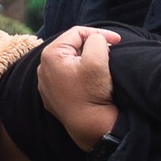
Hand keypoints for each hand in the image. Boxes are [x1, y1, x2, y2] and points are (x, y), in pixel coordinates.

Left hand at [36, 26, 118, 146]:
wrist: (90, 127)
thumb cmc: (93, 94)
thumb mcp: (98, 59)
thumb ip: (97, 39)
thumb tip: (96, 40)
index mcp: (51, 55)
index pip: (78, 33)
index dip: (100, 34)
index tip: (117, 41)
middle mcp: (43, 68)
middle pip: (72, 47)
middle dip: (92, 47)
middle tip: (111, 53)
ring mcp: (46, 85)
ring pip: (70, 62)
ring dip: (86, 61)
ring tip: (102, 67)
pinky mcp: (52, 97)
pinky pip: (67, 78)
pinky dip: (80, 75)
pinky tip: (91, 82)